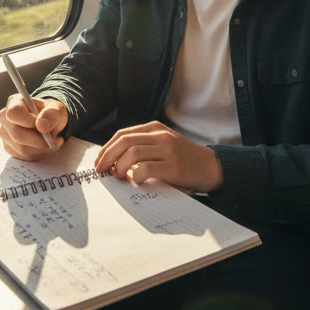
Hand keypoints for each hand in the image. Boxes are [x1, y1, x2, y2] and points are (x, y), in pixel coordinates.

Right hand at [0, 94, 66, 160]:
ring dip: (41, 148)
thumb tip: (41, 126)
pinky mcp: (9, 147)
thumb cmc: (50, 114)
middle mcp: (5, 118)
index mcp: (14, 102)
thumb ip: (51, 115)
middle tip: (55, 139)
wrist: (47, 123)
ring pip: (21, 148)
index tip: (43, 126)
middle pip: (17, 134)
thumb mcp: (56, 110)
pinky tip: (45, 147)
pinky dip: (39, 154)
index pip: (13, 113)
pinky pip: (24, 156)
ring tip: (53, 142)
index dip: (28, 121)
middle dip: (39, 140)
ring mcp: (5, 134)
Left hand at [93, 121, 221, 192]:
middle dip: (107, 157)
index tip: (98, 162)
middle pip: (124, 141)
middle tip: (101, 171)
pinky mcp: (173, 166)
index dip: (106, 148)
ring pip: (132, 153)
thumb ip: (143, 147)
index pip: (122, 134)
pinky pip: (146, 168)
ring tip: (118, 177)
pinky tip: (136, 181)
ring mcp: (167, 150)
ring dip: (119, 166)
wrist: (211, 166)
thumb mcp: (163, 145)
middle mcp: (160, 136)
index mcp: (154, 128)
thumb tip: (113, 162)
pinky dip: (136, 175)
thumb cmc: (183, 159)